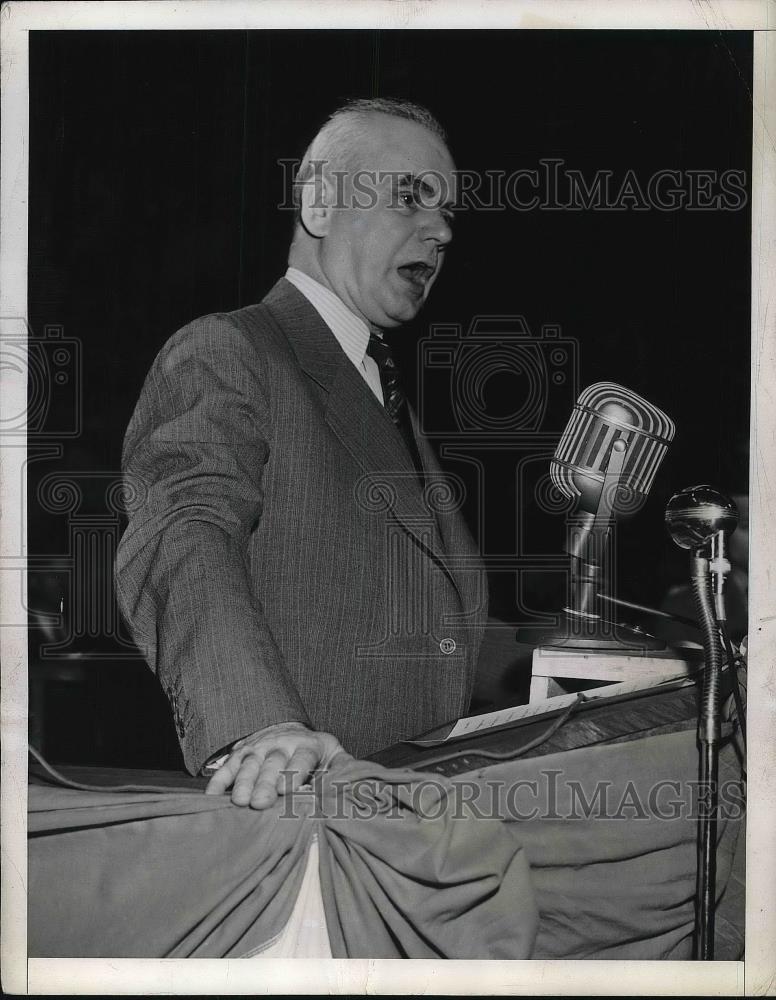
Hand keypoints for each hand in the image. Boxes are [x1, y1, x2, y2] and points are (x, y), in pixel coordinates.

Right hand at [204, 721, 348, 808]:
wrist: (288, 729)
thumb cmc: (314, 751)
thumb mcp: (332, 752)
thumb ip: (343, 766)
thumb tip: (357, 779)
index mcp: (307, 746)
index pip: (301, 759)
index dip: (293, 774)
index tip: (286, 790)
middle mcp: (281, 745)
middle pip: (273, 764)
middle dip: (266, 783)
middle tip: (260, 802)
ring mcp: (259, 749)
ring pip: (250, 765)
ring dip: (243, 782)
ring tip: (239, 801)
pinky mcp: (241, 754)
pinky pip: (228, 767)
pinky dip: (218, 781)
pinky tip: (212, 796)